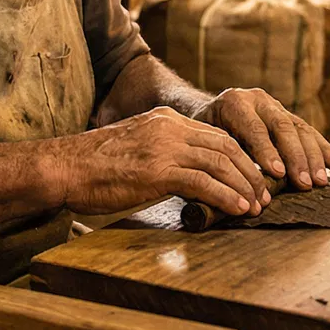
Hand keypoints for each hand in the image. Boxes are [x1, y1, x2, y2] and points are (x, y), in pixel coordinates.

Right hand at [46, 107, 269, 217]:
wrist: (64, 167)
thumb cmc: (95, 166)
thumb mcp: (136, 147)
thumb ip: (164, 153)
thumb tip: (189, 176)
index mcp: (166, 120)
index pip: (216, 135)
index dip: (241, 158)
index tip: (253, 178)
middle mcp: (169, 128)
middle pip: (226, 146)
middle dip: (250, 172)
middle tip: (264, 195)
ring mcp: (164, 147)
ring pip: (220, 163)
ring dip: (244, 187)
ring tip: (257, 206)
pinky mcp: (158, 170)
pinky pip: (203, 182)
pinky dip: (226, 197)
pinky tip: (238, 209)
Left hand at [193, 87, 329, 189]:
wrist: (207, 112)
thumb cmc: (203, 134)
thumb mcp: (204, 141)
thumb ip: (220, 157)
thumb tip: (235, 188)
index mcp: (234, 103)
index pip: (254, 128)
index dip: (267, 151)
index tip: (278, 174)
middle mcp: (258, 100)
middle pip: (282, 127)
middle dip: (296, 157)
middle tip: (305, 183)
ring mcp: (275, 105)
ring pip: (299, 128)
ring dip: (313, 156)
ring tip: (322, 180)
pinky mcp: (287, 114)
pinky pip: (307, 131)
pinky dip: (322, 148)